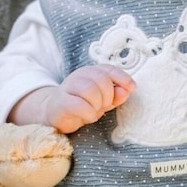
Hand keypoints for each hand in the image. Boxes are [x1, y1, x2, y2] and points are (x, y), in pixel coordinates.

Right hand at [10, 65, 135, 133]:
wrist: (54, 114)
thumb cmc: (81, 106)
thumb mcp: (102, 101)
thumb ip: (115, 95)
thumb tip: (127, 90)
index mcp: (90, 72)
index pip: (109, 69)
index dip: (122, 77)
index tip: (132, 88)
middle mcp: (79, 76)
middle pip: (101, 79)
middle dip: (107, 96)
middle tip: (102, 107)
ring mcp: (68, 87)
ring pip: (89, 89)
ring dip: (96, 104)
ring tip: (93, 112)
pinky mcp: (60, 102)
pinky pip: (79, 104)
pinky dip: (88, 112)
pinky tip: (87, 117)